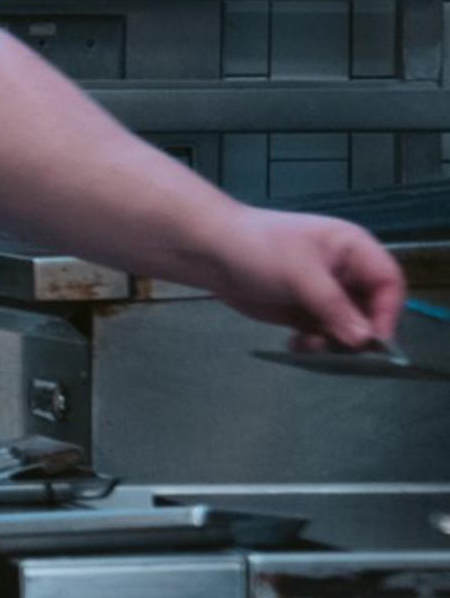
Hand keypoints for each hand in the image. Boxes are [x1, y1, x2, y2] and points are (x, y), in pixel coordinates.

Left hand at [198, 208, 405, 348]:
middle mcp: (345, 272)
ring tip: (309, 346)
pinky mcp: (303, 310)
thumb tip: (363, 339)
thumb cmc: (258, 248)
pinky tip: (297, 346)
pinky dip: (315, 344)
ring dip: (334, 342)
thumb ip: (334, 307)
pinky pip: (322, 334)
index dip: (387, 311)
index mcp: (353, 249)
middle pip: (371, 309)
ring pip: (348, 327)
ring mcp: (324, 293)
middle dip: (358, 332)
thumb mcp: (301, 274)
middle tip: (338, 349)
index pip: (388, 282)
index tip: (375, 339)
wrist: (209, 251)